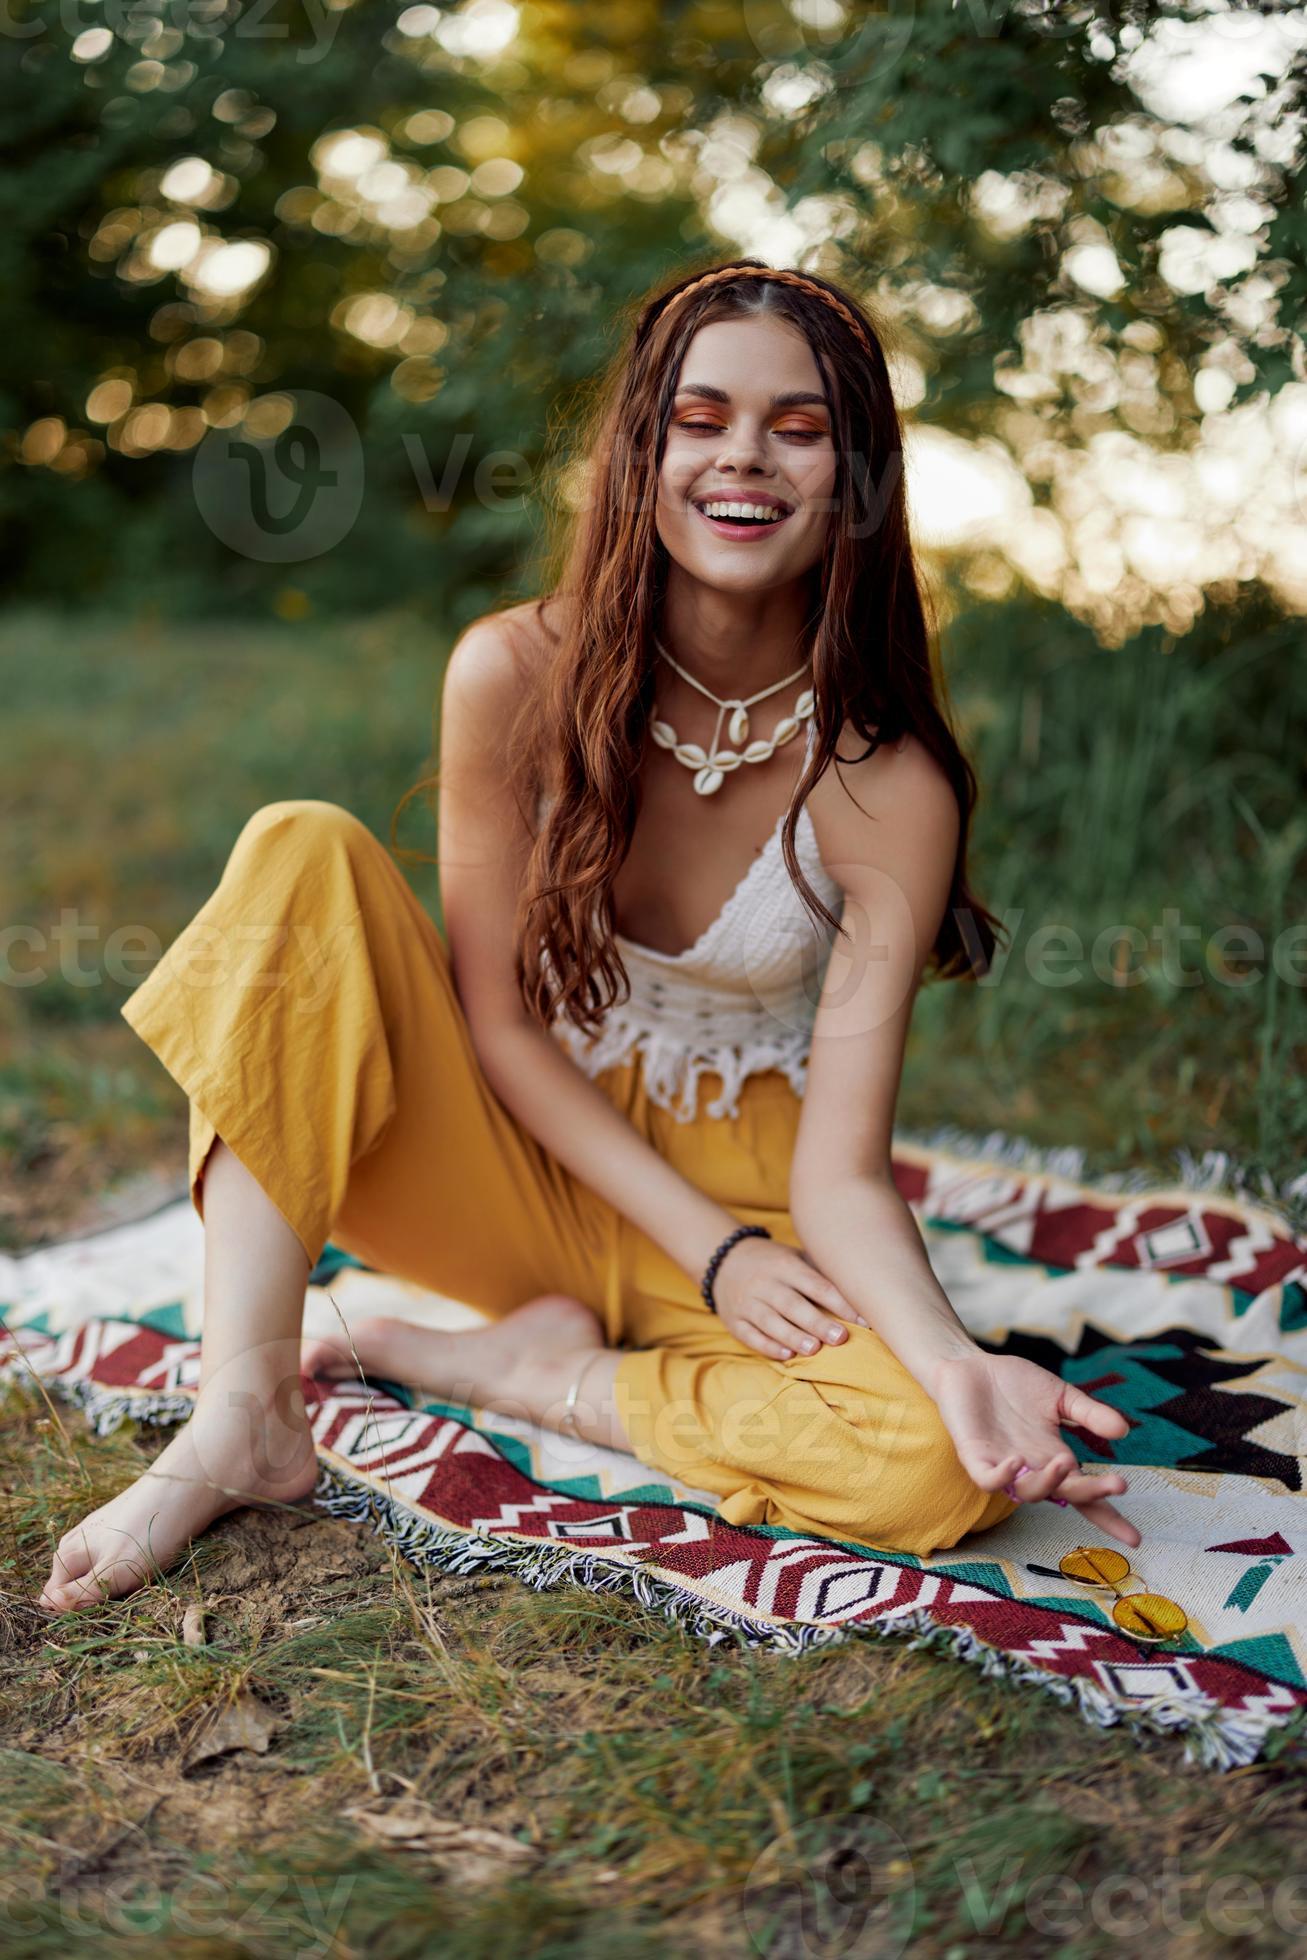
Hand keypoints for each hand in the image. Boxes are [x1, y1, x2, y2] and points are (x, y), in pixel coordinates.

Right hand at [710, 1238, 865, 1359]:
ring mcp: (747, 1302)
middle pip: (792, 1304)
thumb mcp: (795, 1257)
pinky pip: (750, 1335)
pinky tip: (786, 1355)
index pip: (816, 1284)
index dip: (839, 1303)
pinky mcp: (734, 1320)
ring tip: (814, 1349)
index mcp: (785, 1265)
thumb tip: (860, 1291)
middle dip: (816, 1322)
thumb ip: (820, 1273)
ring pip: (770, 1321)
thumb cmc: (774, 1263)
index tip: (863, 1320)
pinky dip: (768, 1346)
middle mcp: (765, 1283)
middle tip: (840, 1337)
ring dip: (792, 1336)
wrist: (724, 1261)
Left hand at [930, 1351, 1139, 1548]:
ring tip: (1064, 1461)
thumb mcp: (1060, 1396)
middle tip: (1117, 1485)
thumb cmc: (1015, 1384)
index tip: (1135, 1539)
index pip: (1085, 1494)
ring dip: (1049, 1482)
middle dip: (1091, 1494)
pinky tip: (1015, 1461)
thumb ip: (1089, 1414)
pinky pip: (987, 1480)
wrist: (972, 1364)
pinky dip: (1001, 1477)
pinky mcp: (973, 1456)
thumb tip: (1122, 1431)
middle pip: (1064, 1494)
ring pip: (1028, 1493)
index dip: (1108, 1517)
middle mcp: (1031, 1468)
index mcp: (1054, 1458)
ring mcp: (1003, 1465)